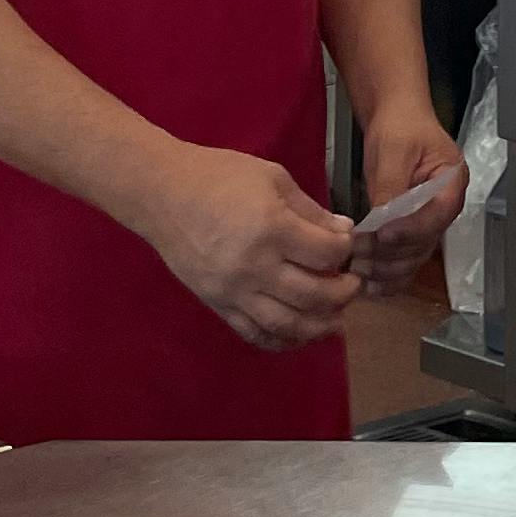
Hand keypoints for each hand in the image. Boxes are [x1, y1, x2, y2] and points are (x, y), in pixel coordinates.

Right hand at [139, 143, 357, 348]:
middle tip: (352, 284)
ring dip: (319, 326)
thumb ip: (310, 209)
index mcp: (272, 228)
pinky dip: (281, 341)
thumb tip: (343, 231)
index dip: (345, 250)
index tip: (346, 244)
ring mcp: (235, 291)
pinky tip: (298, 334)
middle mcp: (255, 267)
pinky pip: (254, 333)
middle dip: (343, 293)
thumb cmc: (220, 175)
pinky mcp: (218, 305)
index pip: (326, 254)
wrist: (163, 194)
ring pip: (287, 324)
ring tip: (335, 319)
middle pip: (313, 295)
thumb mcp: (272, 178)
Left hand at [351, 109, 467, 296]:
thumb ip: (391, 186)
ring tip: (357, 270)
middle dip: (392, 254)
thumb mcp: (394, 150)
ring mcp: (428, 221)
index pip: (438, 214)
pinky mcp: (410, 230)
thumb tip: (381, 222)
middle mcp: (444, 208)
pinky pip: (405, 259)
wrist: (394, 116)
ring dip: (387, 269)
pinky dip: (388, 275)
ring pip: (414, 258)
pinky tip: (368, 284)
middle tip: (358, 255)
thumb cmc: (399, 125)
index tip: (382, 234)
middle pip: (426, 243)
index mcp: (452, 182)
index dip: (411, 229)